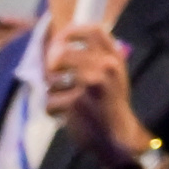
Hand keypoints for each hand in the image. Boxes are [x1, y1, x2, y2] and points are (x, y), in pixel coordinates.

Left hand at [43, 19, 150, 166]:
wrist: (119, 137)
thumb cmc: (112, 104)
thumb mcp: (114, 76)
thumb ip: (96, 58)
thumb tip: (61, 44)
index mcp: (115, 58)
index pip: (92, 31)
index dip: (71, 33)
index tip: (60, 40)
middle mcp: (104, 66)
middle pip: (60, 54)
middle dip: (51, 67)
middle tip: (54, 77)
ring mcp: (89, 84)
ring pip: (51, 80)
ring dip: (54, 92)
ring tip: (68, 102)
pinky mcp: (75, 103)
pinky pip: (50, 101)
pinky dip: (54, 111)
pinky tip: (66, 117)